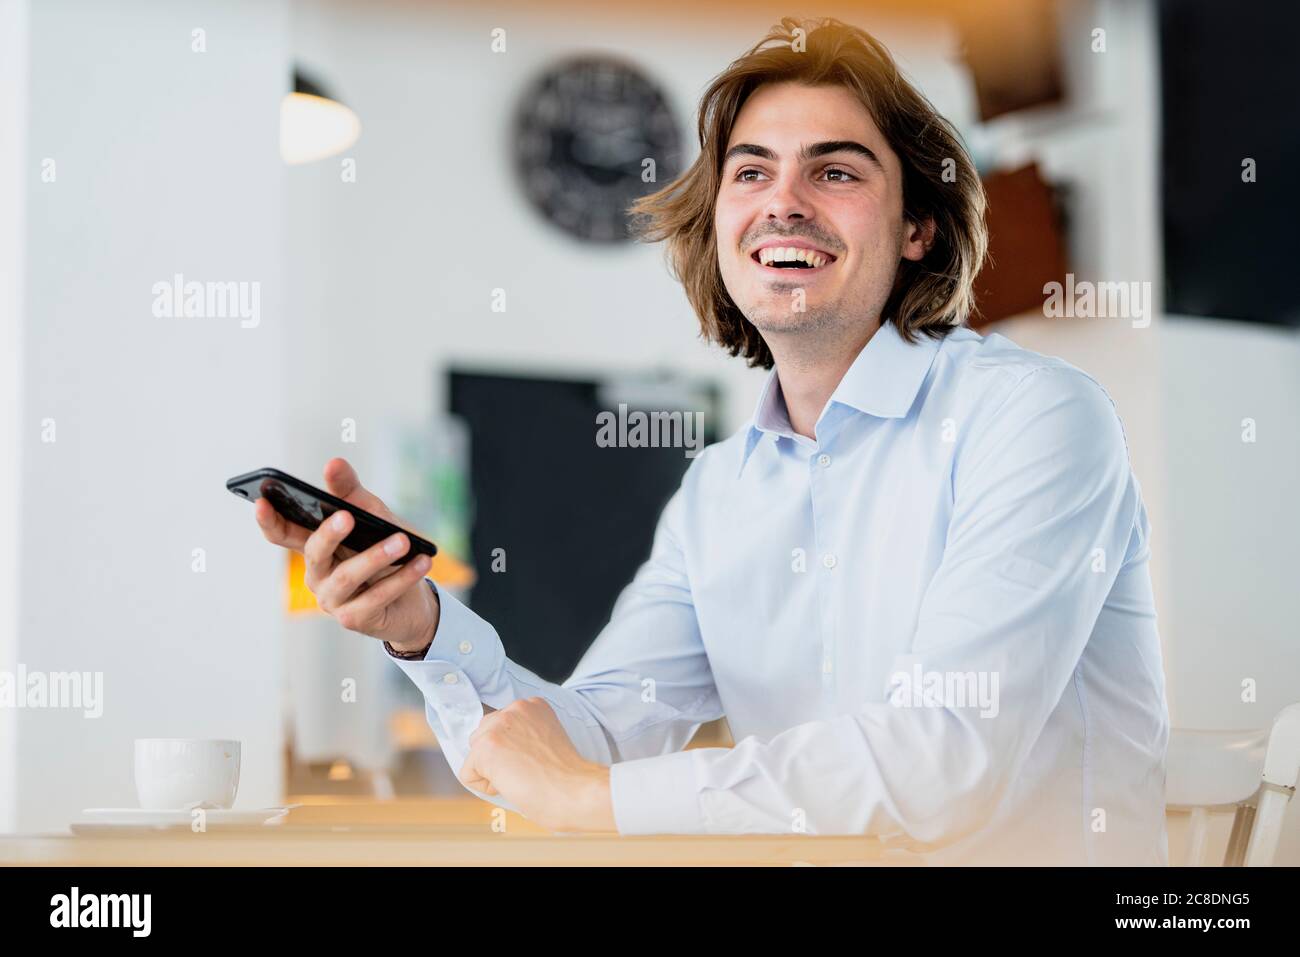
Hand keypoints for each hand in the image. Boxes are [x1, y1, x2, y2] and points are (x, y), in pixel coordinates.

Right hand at [252, 457, 439, 652]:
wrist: (415, 598)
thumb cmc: (386, 550)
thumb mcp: (371, 515)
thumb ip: (350, 491)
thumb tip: (332, 463)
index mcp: (314, 546)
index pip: (282, 533)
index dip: (269, 520)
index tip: (261, 500)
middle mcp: (316, 574)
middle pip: (314, 552)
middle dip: (329, 534)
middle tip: (347, 516)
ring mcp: (332, 599)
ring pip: (348, 576)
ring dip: (376, 556)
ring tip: (403, 541)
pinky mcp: (353, 618)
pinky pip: (376, 596)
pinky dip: (401, 577)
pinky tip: (421, 562)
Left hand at [459, 697, 615, 832]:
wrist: (576, 792)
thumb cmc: (568, 778)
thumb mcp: (547, 740)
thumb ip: (524, 736)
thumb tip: (503, 754)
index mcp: (533, 705)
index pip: (501, 726)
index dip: (513, 751)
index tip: (535, 761)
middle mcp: (515, 708)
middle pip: (483, 736)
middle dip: (497, 758)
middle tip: (528, 771)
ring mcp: (499, 725)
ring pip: (474, 755)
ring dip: (492, 771)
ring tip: (521, 777)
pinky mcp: (486, 747)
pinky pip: (468, 774)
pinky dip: (486, 787)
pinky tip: (512, 784)